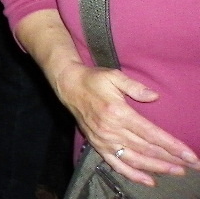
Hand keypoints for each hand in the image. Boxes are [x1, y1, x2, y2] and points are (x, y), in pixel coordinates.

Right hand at [52, 61, 199, 186]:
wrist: (68, 85)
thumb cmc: (93, 80)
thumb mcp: (113, 76)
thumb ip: (134, 86)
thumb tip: (154, 97)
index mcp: (118, 112)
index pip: (151, 133)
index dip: (172, 145)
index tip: (189, 154)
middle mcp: (111, 130)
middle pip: (147, 149)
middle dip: (171, 159)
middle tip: (190, 166)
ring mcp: (104, 140)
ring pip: (135, 159)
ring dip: (157, 168)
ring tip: (176, 172)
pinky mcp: (98, 145)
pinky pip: (117, 164)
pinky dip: (133, 175)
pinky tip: (149, 180)